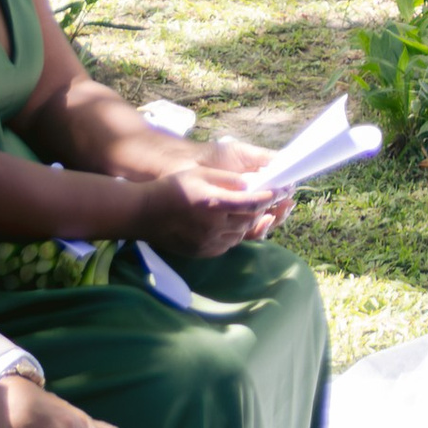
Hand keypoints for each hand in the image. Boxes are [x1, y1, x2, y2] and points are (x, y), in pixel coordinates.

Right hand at [141, 164, 284, 259]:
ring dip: (251, 222)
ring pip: (241, 234)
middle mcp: (214, 227)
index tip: (283, 189)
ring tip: (256, 210)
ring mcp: (208, 243)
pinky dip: (236, 233)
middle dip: (265, 209)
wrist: (144, 214)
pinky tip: (234, 223)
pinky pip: (228, 244)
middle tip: (275, 199)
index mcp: (215, 204)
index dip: (271, 196)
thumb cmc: (173, 188)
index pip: (253, 203)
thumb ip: (230, 180)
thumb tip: (253, 183)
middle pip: (251, 219)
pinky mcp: (202, 252)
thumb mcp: (202, 174)